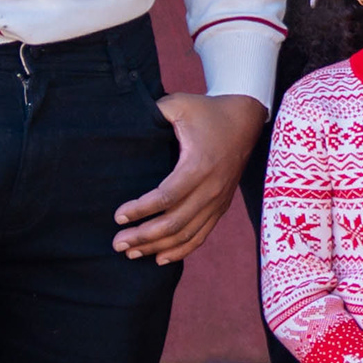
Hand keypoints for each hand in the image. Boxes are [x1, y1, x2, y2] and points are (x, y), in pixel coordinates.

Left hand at [112, 92, 266, 260]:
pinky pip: (201, 235)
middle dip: (143, 236)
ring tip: (131, 253)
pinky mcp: (221, 206)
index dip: (140, 210)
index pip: (165, 197)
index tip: (118, 216)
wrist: (245, 119)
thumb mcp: (179, 104)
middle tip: (117, 243)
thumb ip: (154, 111)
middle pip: (174, 223)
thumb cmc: (207, 111)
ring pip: (186, 235)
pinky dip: (181, 250)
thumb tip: (124, 119)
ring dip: (157, 247)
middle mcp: (211, 189)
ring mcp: (218, 201)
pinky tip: (159, 258)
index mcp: (199, 166)